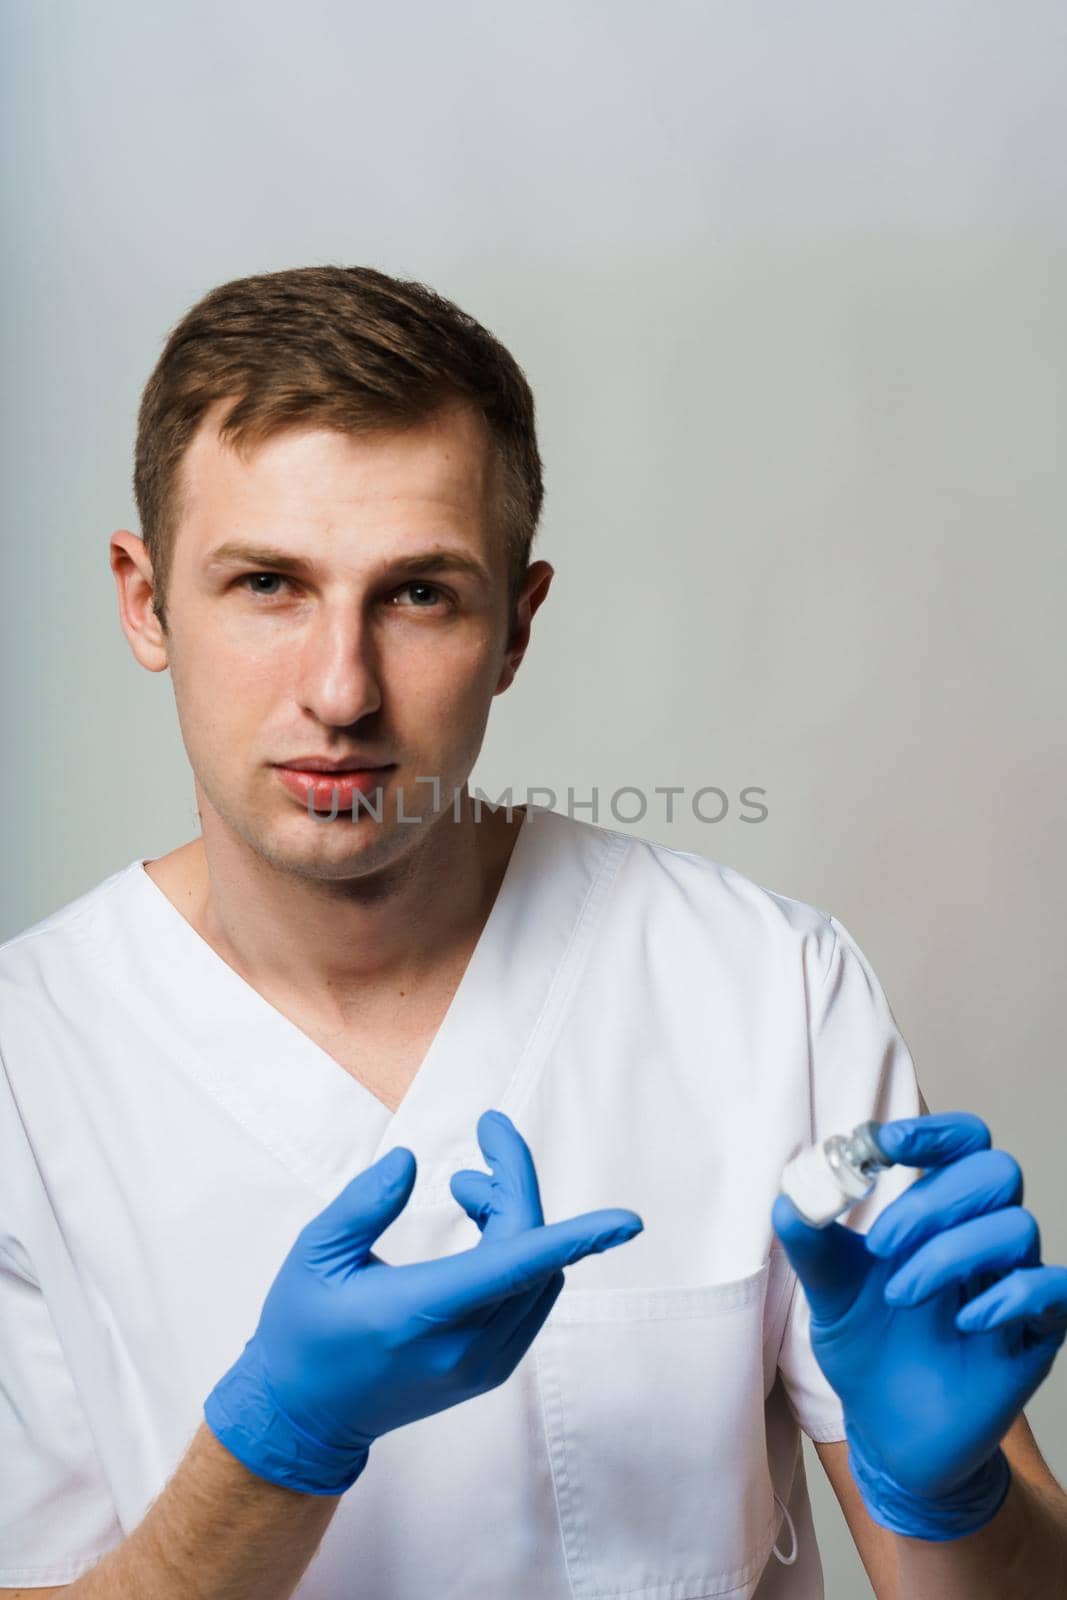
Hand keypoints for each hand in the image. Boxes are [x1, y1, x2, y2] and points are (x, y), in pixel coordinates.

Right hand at [205, 1110, 642, 1494]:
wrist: (301, 1418)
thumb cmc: (302, 1328)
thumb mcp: (314, 1254)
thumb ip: (364, 1203)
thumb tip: (411, 1160)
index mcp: (421, 1313)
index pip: (518, 1266)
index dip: (579, 1237)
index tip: (630, 1219)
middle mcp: (465, 1346)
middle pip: (531, 1252)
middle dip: (515, 1184)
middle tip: (485, 1137)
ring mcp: (482, 1365)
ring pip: (538, 1276)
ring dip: (516, 1218)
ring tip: (465, 1188)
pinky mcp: (487, 1370)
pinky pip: (530, 1299)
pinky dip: (518, 1255)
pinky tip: (479, 1230)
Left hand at [772, 1111, 1066, 1539]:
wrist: (889, 1431)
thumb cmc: (868, 1345)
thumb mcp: (828, 1291)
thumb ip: (809, 1241)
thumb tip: (790, 1195)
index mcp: (940, 1211)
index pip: (963, 1142)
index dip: (933, 1131)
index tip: (883, 1143)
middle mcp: (984, 1236)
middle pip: (996, 1171)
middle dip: (934, 1198)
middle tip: (882, 1244)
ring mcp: (1014, 1281)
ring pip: (1017, 1226)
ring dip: (951, 1254)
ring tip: (901, 1297)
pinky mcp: (1037, 1333)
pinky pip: (1053, 1288)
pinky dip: (1008, 1296)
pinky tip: (963, 1322)